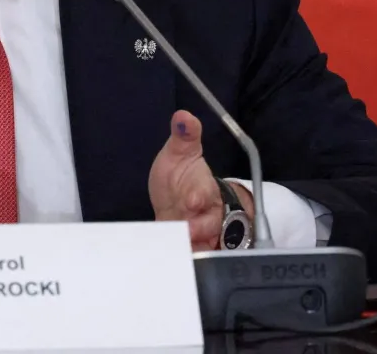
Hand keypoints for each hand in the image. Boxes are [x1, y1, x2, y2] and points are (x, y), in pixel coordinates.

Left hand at [148, 110, 252, 250]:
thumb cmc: (180, 177)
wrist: (179, 202)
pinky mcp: (190, 250)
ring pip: (199, 243)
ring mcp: (198, 234)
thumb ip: (183, 136)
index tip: (191, 199)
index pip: (204, 192)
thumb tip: (183, 116)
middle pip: (206, 224)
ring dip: (190, 245)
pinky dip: (181, 258)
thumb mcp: (179, 154)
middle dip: (197, 226)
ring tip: (179, 246)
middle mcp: (205, 214)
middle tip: (186, 229)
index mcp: (203, 188)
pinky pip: (188, 257)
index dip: (199, 196)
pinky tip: (170, 260)